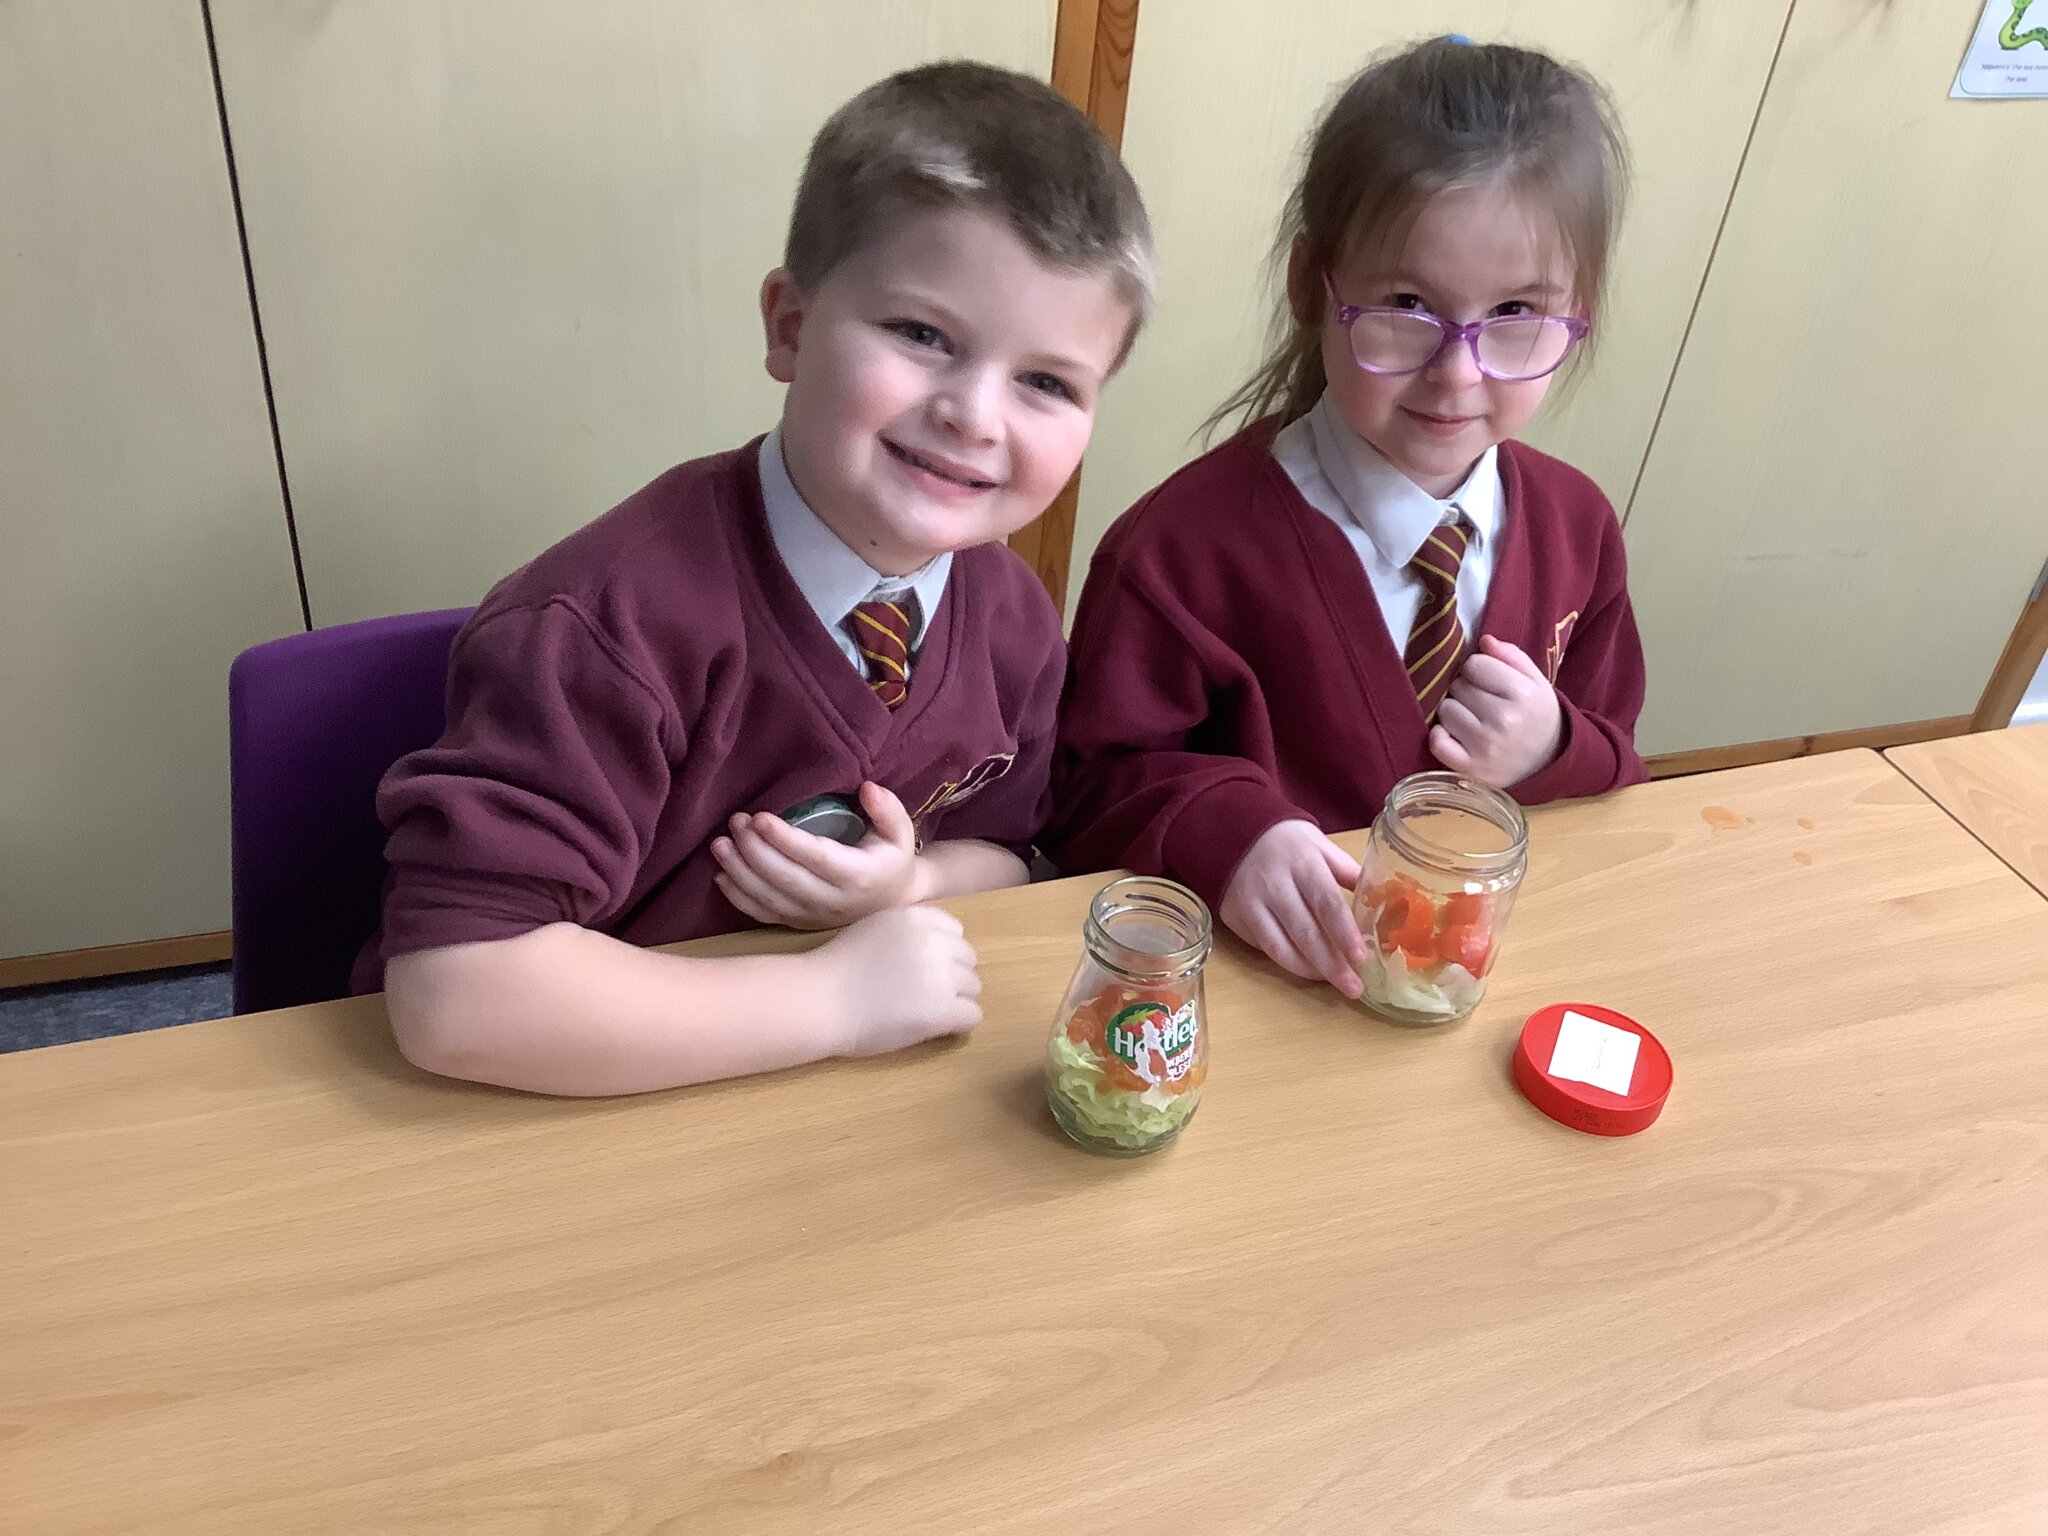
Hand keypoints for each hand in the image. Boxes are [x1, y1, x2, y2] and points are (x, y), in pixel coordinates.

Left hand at [712, 782, 926, 929]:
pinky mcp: (798, 924)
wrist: (893, 902)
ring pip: (769, 898)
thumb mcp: (899, 832)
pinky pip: (763, 915)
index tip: (760, 817)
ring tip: (720, 843)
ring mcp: (812, 917)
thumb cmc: (891, 860)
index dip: (785, 840)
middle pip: (785, 878)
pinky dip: (739, 897)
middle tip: (736, 822)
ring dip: (740, 871)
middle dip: (754, 850)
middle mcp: (832, 901)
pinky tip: (721, 874)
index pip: (816, 857)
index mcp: (857, 876)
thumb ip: (887, 809)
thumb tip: (867, 789)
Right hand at [814, 905, 982, 1055]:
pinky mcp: (943, 1009)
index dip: (941, 954)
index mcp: (918, 917)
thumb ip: (909, 932)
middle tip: (919, 994)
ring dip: (954, 1001)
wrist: (819, 1001)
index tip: (918, 970)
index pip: (955, 934)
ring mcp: (942, 975)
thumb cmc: (838, 968)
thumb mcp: (876, 928)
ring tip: (921, 1012)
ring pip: (973, 989)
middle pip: (968, 961)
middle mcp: (935, 941)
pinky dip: (956, 1024)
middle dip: (950, 977)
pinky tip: (930, 1027)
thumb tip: (938, 949)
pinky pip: (972, 1015)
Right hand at [1220, 819, 1365, 997]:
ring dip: (1309, 970)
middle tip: (1354, 988)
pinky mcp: (1235, 917)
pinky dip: (1287, 961)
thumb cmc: (1286, 840)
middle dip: (1331, 965)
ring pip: (1280, 948)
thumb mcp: (1319, 844)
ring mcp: (1250, 904)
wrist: (1230, 830)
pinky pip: (1263, 947)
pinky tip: (1306, 968)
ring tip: (1333, 983)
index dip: (1344, 934)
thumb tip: (1379, 900)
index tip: (1361, 959)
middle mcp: (1274, 885)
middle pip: (1305, 933)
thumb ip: (1346, 871)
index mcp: (1302, 863)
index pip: (1326, 903)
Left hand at [1427, 635, 1562, 787]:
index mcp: (1521, 694)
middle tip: (1482, 703)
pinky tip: (1455, 735)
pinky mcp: (1470, 767)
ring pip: (1445, 710)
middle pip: (1458, 686)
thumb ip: (1511, 656)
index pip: (1474, 664)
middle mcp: (1503, 720)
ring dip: (1455, 712)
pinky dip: (1441, 736)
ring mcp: (1484, 746)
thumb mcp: (1536, 681)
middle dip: (1467, 691)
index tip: (1488, 682)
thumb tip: (1484, 640)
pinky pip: (1437, 742)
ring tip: (1473, 720)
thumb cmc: (1537, 716)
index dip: (1478, 670)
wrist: (1548, 762)